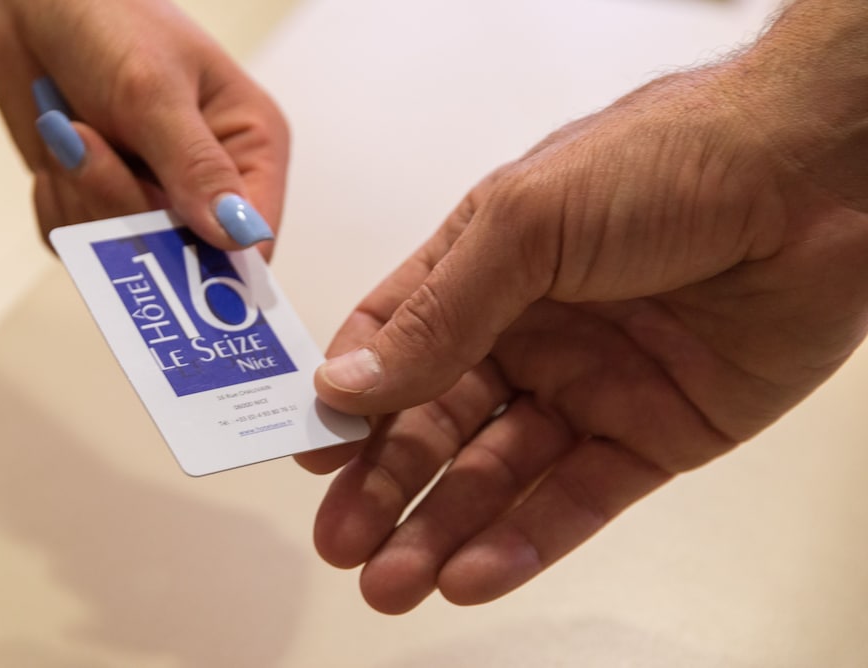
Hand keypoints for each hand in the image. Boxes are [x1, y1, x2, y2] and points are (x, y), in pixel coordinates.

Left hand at [0, 0, 287, 252]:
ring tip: (69, 130)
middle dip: (125, 209)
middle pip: (184, 255)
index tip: (170, 260)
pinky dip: (58, 202)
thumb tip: (242, 237)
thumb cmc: (108, 18)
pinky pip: (81, 244)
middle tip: (87, 143)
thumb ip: (196, 168)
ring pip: (125, 252)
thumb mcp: (154, 91)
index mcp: (250, 147)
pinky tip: (58, 150)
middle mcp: (209, 180)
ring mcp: (154, 195)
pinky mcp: (103, 202)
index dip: (218, 262)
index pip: (255, 237)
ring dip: (83, 197)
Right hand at [298, 9, 867, 612]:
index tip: (309, 456)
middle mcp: (527, 333)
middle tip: (342, 545)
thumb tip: (341, 383)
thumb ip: (436, 314)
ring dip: (440, 530)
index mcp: (483, 268)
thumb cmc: (662, 164)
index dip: (348, 401)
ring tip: (390, 583)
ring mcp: (586, 387)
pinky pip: (575, 498)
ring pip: (496, 474)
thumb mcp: (526, 226)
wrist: (814, 180)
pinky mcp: (651, 435)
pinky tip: (470, 573)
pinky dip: (522, 540)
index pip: (393, 344)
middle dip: (385, 486)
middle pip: (436, 424)